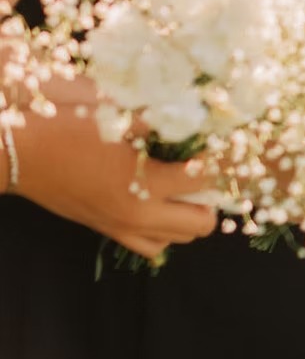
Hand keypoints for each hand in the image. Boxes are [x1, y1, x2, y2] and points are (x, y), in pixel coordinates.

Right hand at [11, 109, 217, 257]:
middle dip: (214, 198)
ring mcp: (120, 226)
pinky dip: (164, 229)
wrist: (15, 153)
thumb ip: (161, 117)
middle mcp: (137, 213)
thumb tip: (198, 114)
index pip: (206, 181)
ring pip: (177, 239)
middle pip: (202, 224)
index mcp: (144, 182)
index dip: (223, 162)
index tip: (229, 144)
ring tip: (188, 187)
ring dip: (190, 215)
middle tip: (210, 170)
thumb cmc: (65, 126)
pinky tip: (162, 201)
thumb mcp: (116, 114)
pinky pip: (148, 244)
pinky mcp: (104, 230)